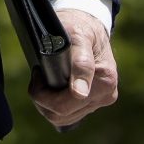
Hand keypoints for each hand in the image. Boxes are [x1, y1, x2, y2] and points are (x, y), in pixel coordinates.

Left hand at [29, 7, 117, 128]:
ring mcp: (100, 101)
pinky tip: (51, 87)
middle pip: (62, 114)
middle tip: (37, 75)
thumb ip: (80, 62)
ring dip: (47, 103)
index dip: (43, 92)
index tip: (38, 71)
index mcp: (105, 80)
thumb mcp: (78, 36)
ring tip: (43, 80)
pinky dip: (54, 105)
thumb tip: (80, 92)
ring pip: (63, 118)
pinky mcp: (93, 103)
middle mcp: (106, 95)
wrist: (89, 26)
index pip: (66, 103)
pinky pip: (68, 115)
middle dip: (43, 98)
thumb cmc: (80, 27)